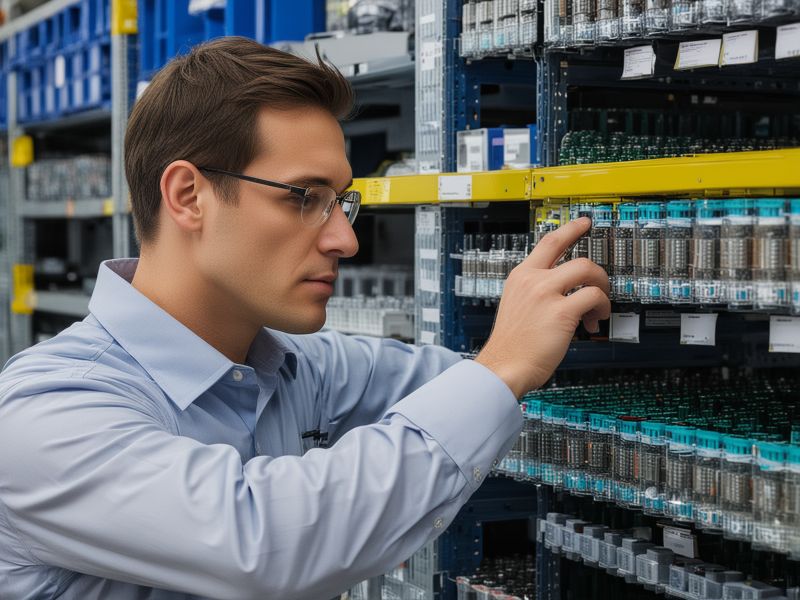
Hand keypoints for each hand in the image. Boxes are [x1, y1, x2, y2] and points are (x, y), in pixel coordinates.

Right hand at [475, 217, 610, 397]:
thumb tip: (566, 290)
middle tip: (601, 283)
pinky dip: (601, 308)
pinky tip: (595, 321)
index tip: (583, 223)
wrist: (504, 366)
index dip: (570, 229)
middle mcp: (533, 280)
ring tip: (599, 307)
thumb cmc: (511, 344)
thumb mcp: (517, 306)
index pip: (549, 242)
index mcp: (521, 277)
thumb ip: (536, 291)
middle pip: (576, 257)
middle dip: (597, 271)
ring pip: (588, 271)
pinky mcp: (561, 312)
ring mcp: (546, 294)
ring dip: (602, 288)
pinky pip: (593, 297)